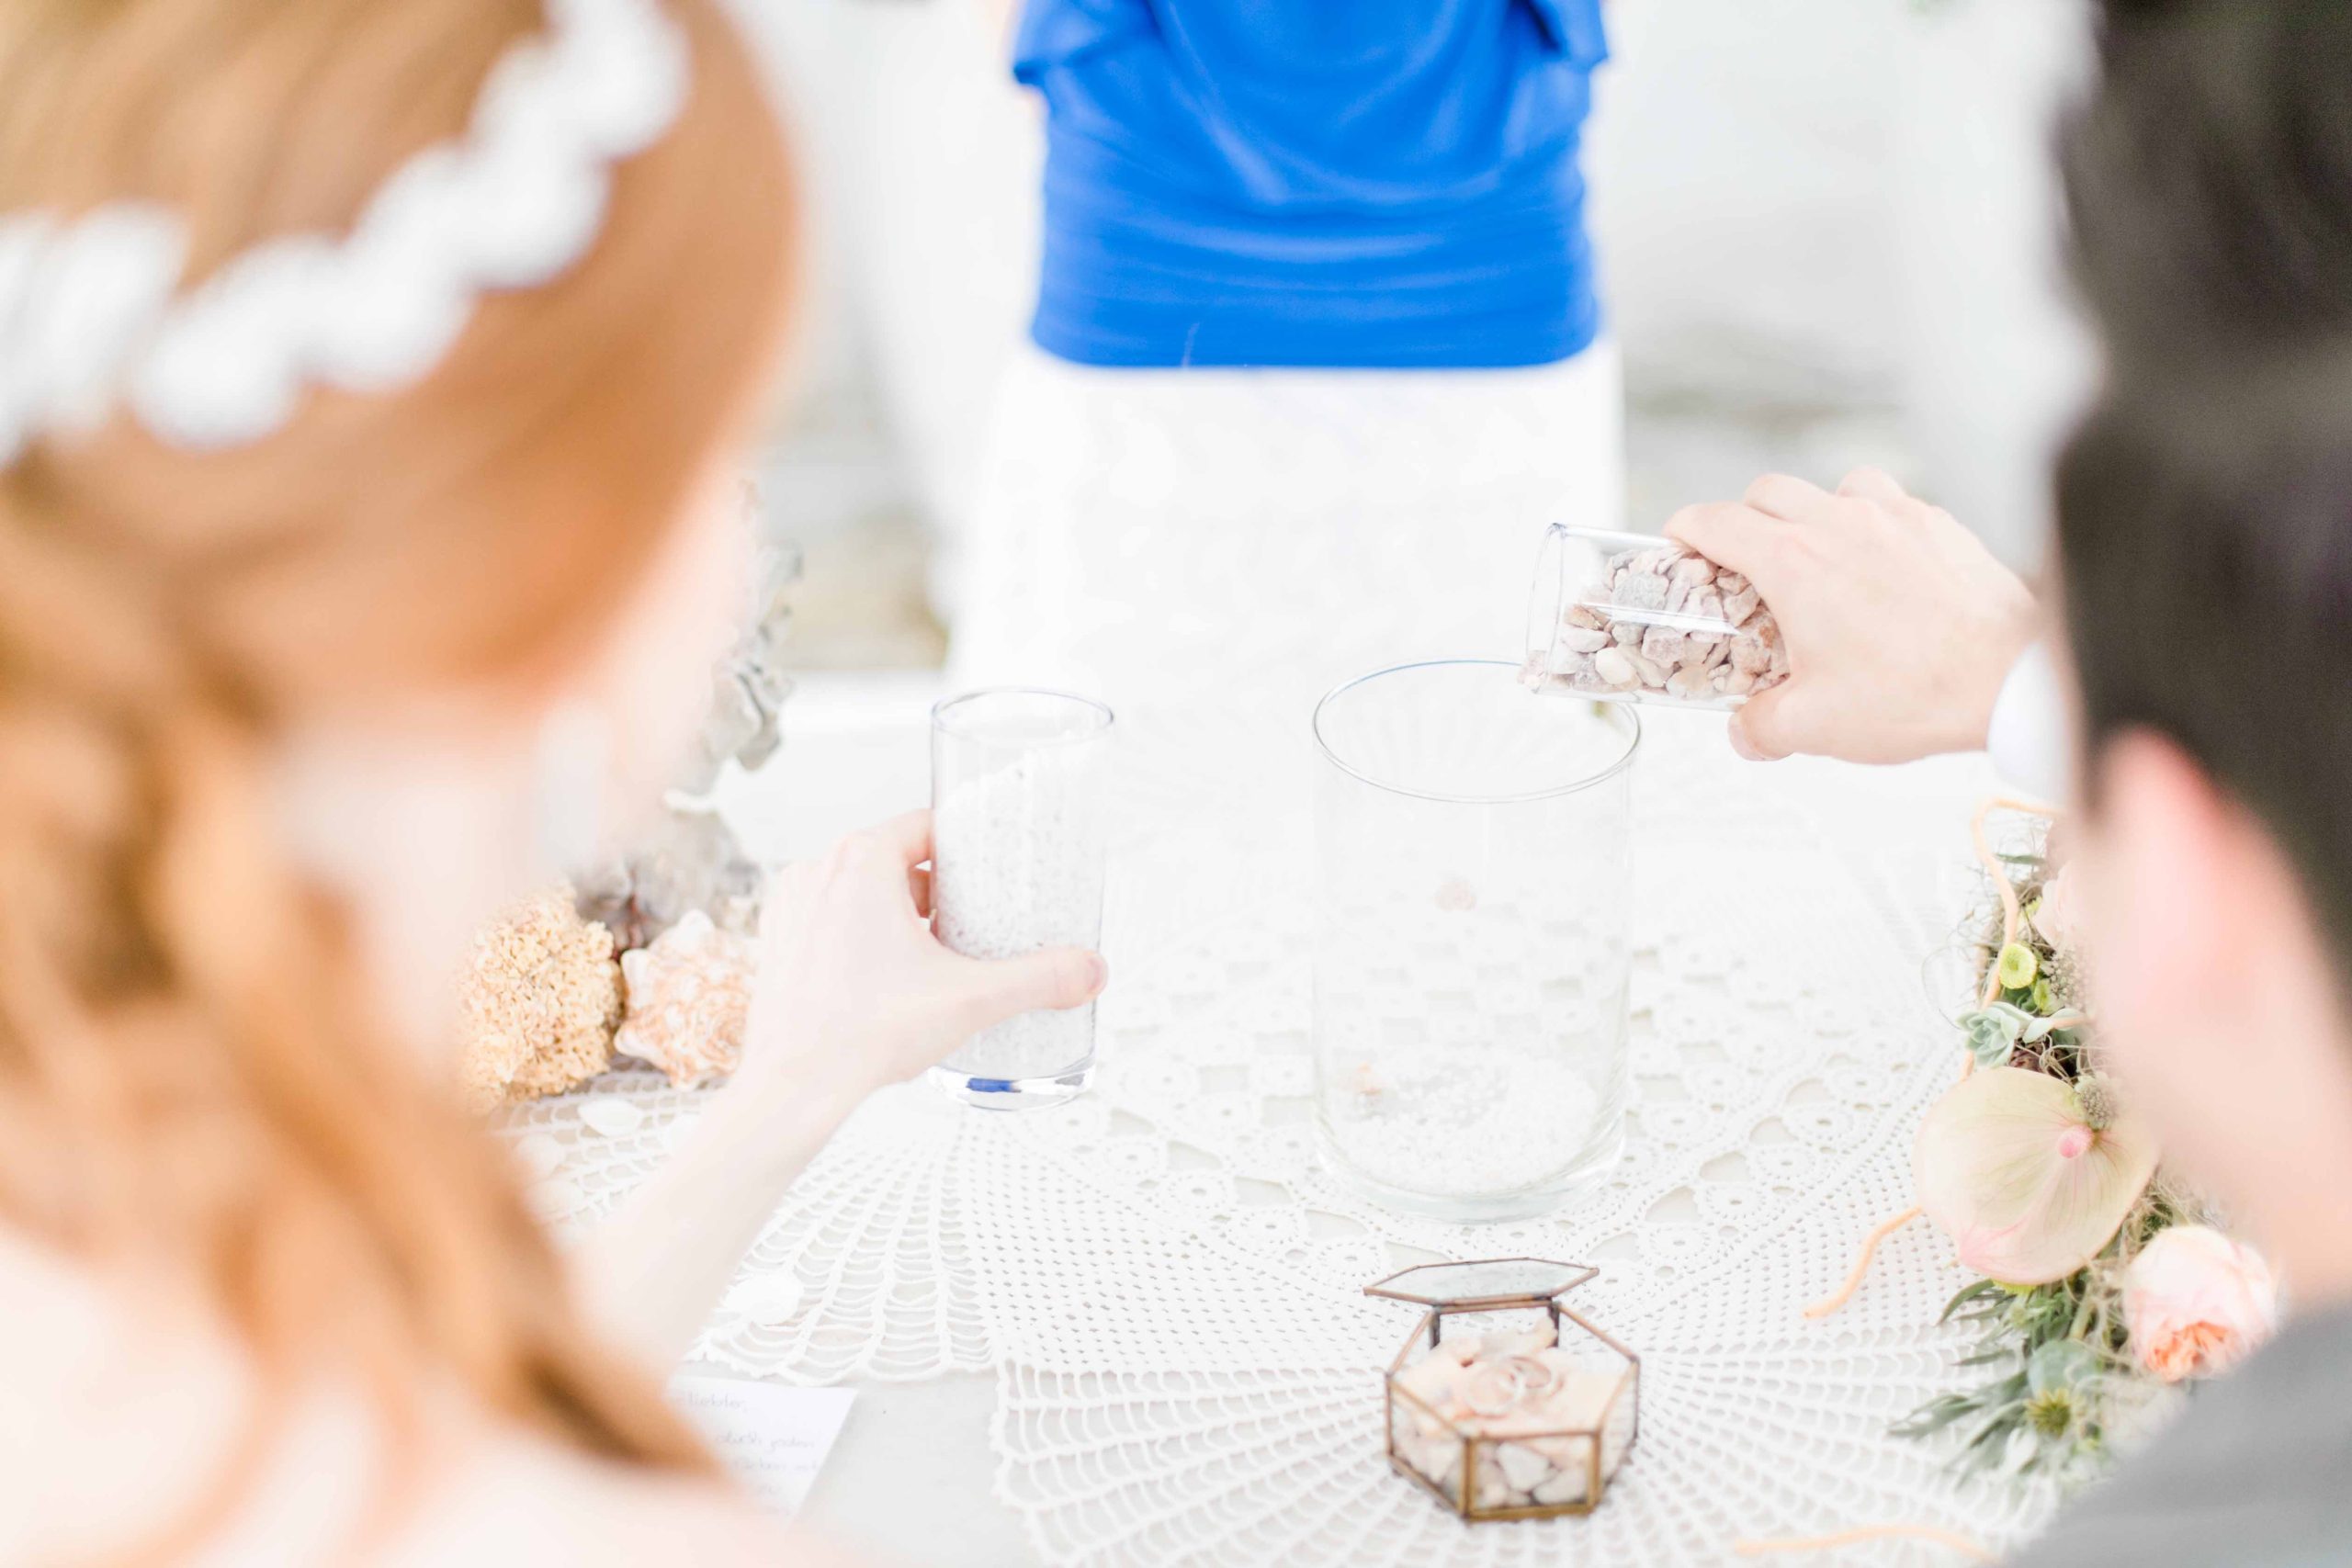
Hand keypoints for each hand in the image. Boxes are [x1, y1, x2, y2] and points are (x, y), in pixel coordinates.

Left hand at [736, 809, 1106, 1100]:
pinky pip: (830, 918)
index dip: (965, 847)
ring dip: (898, 912)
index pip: (925, 826)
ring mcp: (791, 905)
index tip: (989, 871)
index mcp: (861, 860)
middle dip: (936, 888)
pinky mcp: (779, 940)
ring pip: (860, 889)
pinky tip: (888, 975)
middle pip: (894, 858)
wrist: (793, 1086)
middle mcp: (818, 870)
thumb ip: (1038, 978)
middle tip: (971, 921)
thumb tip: (1090, 970)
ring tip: (933, 953)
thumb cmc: (864, 1033)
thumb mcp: (971, 998)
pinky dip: (861, 934)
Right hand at [1665, 468, 2037, 763]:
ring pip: (1831, 487)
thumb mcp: (1814, 725)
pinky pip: (1890, 503)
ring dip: (1811, 512)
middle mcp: (1839, 523)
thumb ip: (1761, 727)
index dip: (1683, 532)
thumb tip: (1745, 731)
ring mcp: (1893, 516)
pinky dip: (1870, 523)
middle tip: (1740, 565)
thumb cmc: (1915, 692)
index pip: (1714, 521)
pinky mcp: (1937, 524)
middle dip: (1741, 521)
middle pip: (1765, 492)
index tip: (1678, 550)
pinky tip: (1878, 567)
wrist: (2008, 678)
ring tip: (1816, 558)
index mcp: (1793, 562)